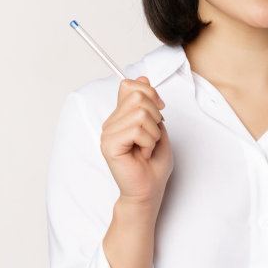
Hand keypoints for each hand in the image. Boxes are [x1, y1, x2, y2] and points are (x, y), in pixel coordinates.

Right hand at [101, 76, 171, 205]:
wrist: (149, 190)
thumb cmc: (153, 163)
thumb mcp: (157, 126)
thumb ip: (149, 103)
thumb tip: (142, 77)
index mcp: (120, 116)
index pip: (129, 85)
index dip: (150, 94)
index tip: (159, 111)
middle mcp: (111, 122)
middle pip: (137, 96)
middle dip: (155, 116)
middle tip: (152, 137)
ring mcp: (107, 133)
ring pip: (140, 113)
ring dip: (153, 133)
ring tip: (147, 147)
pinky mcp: (109, 145)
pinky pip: (137, 130)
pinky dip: (148, 143)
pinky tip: (142, 154)